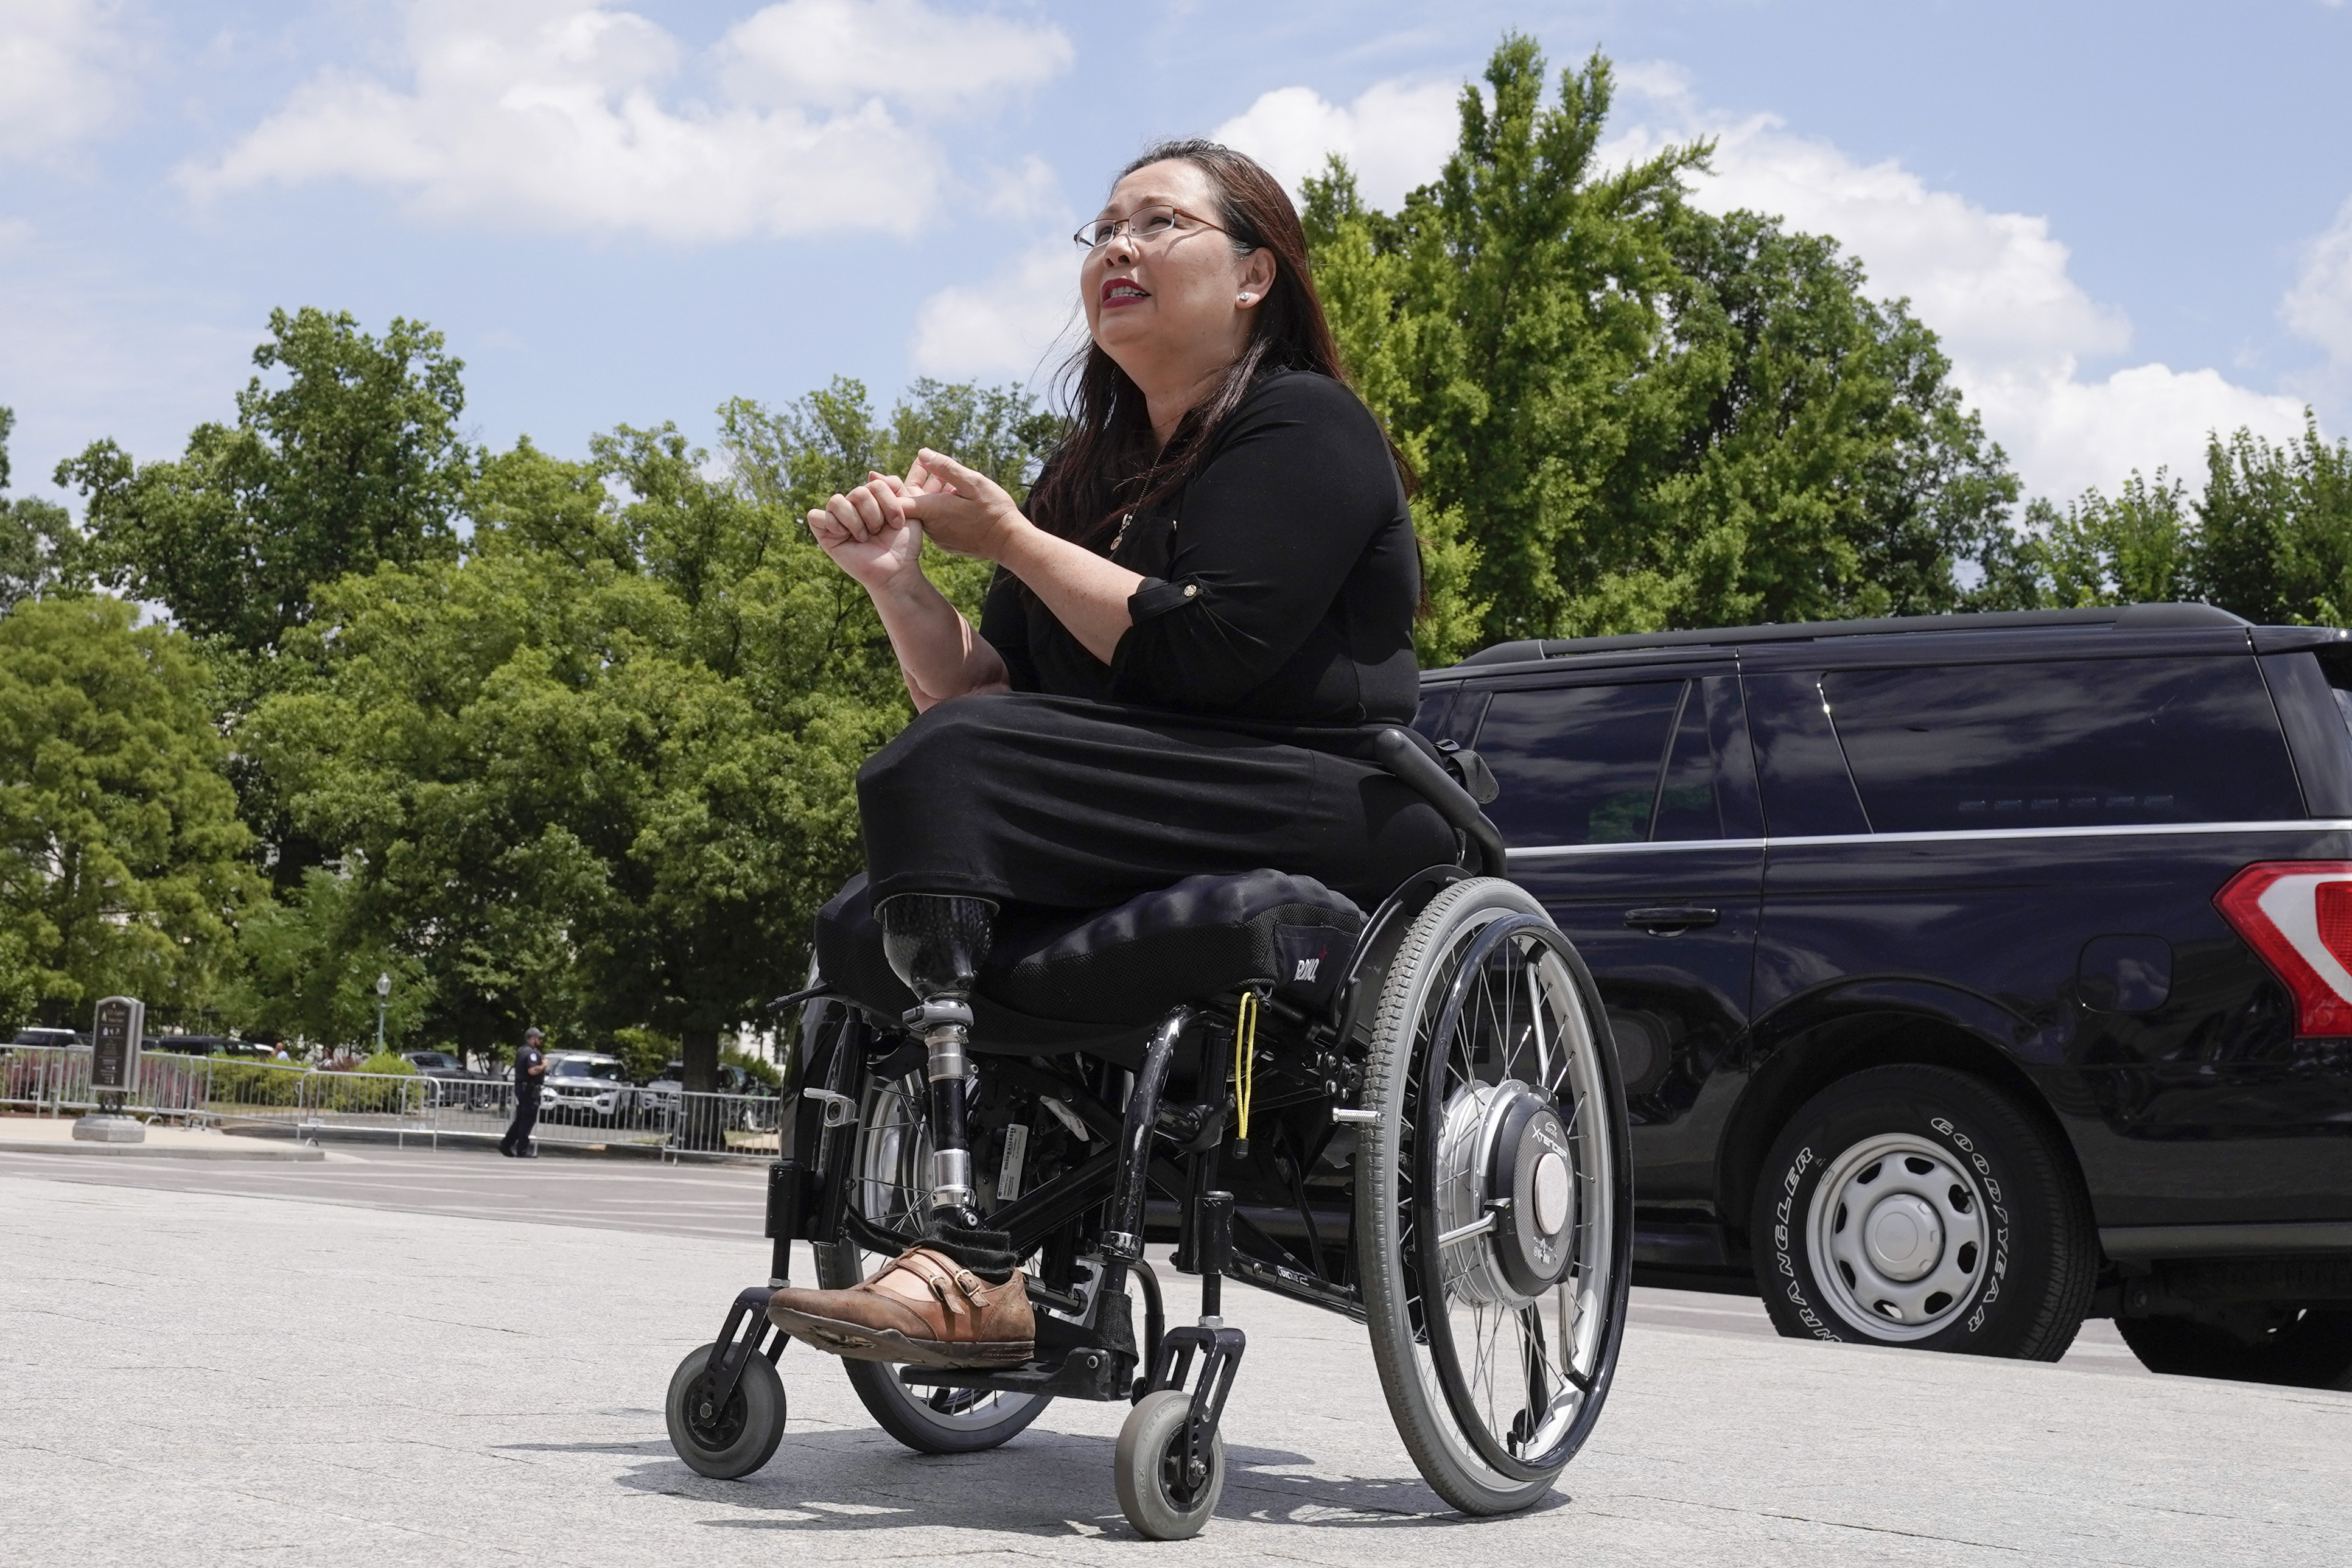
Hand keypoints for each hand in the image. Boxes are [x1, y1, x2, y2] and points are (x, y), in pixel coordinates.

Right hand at [807, 476, 925, 591]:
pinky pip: (816, 516)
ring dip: (856, 522)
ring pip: (837, 501)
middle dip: (874, 515)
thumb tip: (871, 473)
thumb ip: (895, 486)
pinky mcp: (825, 534)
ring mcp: (838, 519)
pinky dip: (831, 523)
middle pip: (858, 492)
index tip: (898, 523)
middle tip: (878, 532)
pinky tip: (844, 535)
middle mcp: (853, 506)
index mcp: (871, 499)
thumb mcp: (908, 508)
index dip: (889, 503)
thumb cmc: (904, 543)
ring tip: (864, 537)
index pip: (876, 483)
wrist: (898, 570)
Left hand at [901, 449, 1029, 560]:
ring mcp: (939, 538)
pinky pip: (938, 523)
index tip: (900, 468)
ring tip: (950, 480)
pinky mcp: (948, 544)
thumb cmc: (993, 510)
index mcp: (932, 510)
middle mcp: (930, 527)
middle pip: (914, 502)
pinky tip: (959, 499)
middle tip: (929, 464)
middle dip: (920, 481)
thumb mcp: (973, 482)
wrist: (1009, 543)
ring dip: (934, 495)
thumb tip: (922, 454)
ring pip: (928, 512)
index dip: (892, 483)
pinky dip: (943, 509)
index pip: (898, 499)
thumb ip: (945, 468)